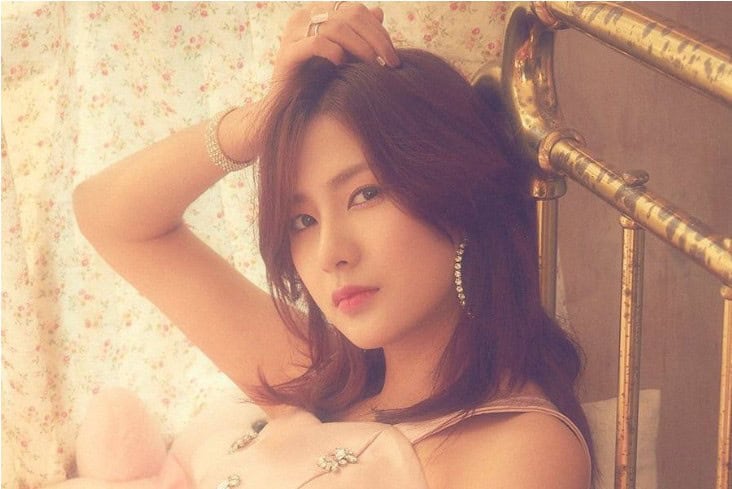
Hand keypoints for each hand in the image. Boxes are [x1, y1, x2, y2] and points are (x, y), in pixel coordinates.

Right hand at [272, 1, 399, 84]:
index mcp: (318, 12)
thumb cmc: (316, 81)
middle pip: (350, 16)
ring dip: (361, 48)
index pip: (356, 11)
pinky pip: (316, 43)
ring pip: (336, 28)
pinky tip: (344, 66)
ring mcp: (293, 33)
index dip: (379, 31)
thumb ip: (358, 34)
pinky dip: (335, 52)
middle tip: (390, 63)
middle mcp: (304, 16)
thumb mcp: (343, 54)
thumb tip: (379, 12)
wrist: (287, 107)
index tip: (393, 56)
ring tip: (373, 67)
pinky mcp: (286, 53)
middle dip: (376, 40)